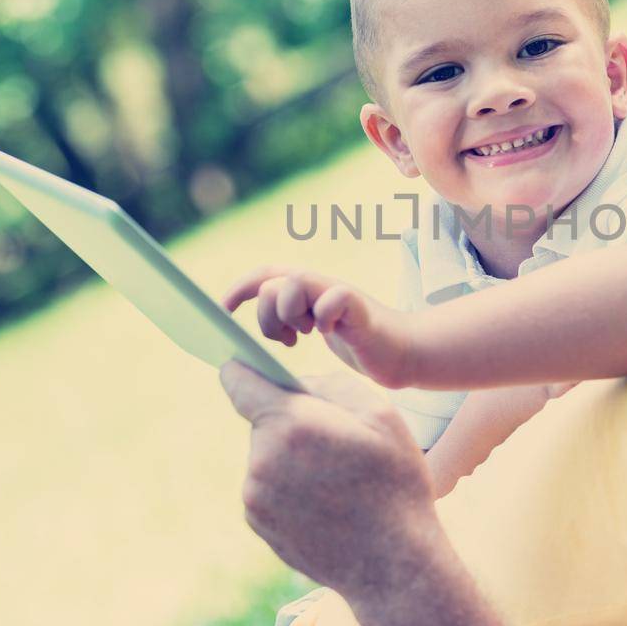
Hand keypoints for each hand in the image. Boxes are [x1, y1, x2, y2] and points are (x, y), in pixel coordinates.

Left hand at [220, 362, 441, 596]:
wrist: (393, 563)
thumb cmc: (394, 483)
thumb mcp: (381, 414)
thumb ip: (330, 384)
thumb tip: (296, 384)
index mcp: (290, 424)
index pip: (239, 380)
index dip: (244, 367)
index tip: (246, 363)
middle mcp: (261, 459)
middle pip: (263, 421)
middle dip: (291, 422)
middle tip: (337, 442)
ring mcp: (255, 496)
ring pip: (267, 455)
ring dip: (292, 457)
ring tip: (337, 479)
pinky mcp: (258, 523)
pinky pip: (268, 487)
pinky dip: (289, 487)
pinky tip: (326, 503)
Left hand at [223, 267, 414, 388]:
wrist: (403, 351)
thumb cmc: (357, 342)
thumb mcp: (314, 329)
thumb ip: (287, 324)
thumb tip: (246, 344)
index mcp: (307, 290)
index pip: (264, 274)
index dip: (240, 287)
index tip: (223, 310)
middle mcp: (321, 285)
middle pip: (273, 282)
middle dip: (267, 316)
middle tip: (286, 339)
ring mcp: (340, 293)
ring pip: (296, 282)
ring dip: (291, 312)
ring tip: (304, 334)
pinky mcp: (360, 308)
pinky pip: (335, 297)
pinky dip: (324, 315)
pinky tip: (328, 332)